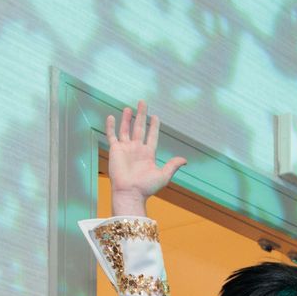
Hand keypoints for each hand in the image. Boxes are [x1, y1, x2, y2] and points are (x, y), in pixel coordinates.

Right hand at [105, 101, 186, 215]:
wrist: (130, 192)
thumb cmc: (146, 187)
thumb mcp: (163, 175)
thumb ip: (172, 165)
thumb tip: (185, 160)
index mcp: (148, 154)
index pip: (152, 136)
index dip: (154, 126)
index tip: (155, 116)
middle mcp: (137, 149)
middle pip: (139, 128)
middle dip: (141, 115)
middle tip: (143, 103)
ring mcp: (125, 149)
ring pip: (126, 130)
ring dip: (127, 119)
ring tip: (129, 108)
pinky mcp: (115, 150)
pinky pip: (112, 136)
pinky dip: (111, 126)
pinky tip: (111, 117)